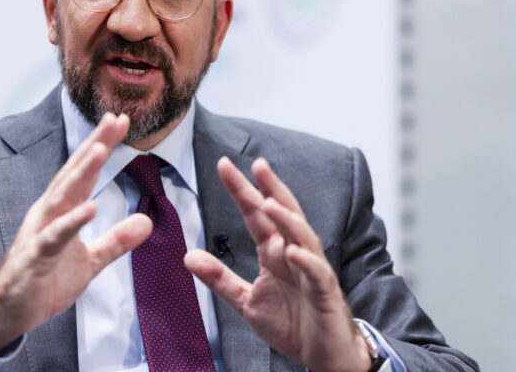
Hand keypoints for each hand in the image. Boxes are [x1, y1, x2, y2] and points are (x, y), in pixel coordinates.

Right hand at [0, 113, 152, 353]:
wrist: (7, 313)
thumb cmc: (44, 281)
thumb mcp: (90, 261)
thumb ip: (116, 240)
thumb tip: (146, 222)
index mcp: (61, 210)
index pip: (85, 173)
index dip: (102, 146)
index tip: (121, 121)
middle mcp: (48, 213)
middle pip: (74, 173)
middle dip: (95, 145)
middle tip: (114, 119)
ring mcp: (40, 233)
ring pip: (62, 197)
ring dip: (81, 172)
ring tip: (100, 150)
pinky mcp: (35, 257)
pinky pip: (55, 237)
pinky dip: (71, 221)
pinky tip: (90, 208)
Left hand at [185, 157, 371, 371]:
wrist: (322, 355)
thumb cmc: (292, 323)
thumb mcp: (246, 300)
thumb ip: (220, 278)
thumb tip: (189, 256)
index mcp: (274, 252)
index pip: (256, 215)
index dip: (243, 190)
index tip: (224, 165)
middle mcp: (294, 253)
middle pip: (284, 213)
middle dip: (271, 188)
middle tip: (257, 164)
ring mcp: (312, 270)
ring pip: (303, 237)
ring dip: (288, 220)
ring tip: (269, 203)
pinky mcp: (326, 292)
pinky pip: (317, 273)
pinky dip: (307, 262)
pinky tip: (293, 252)